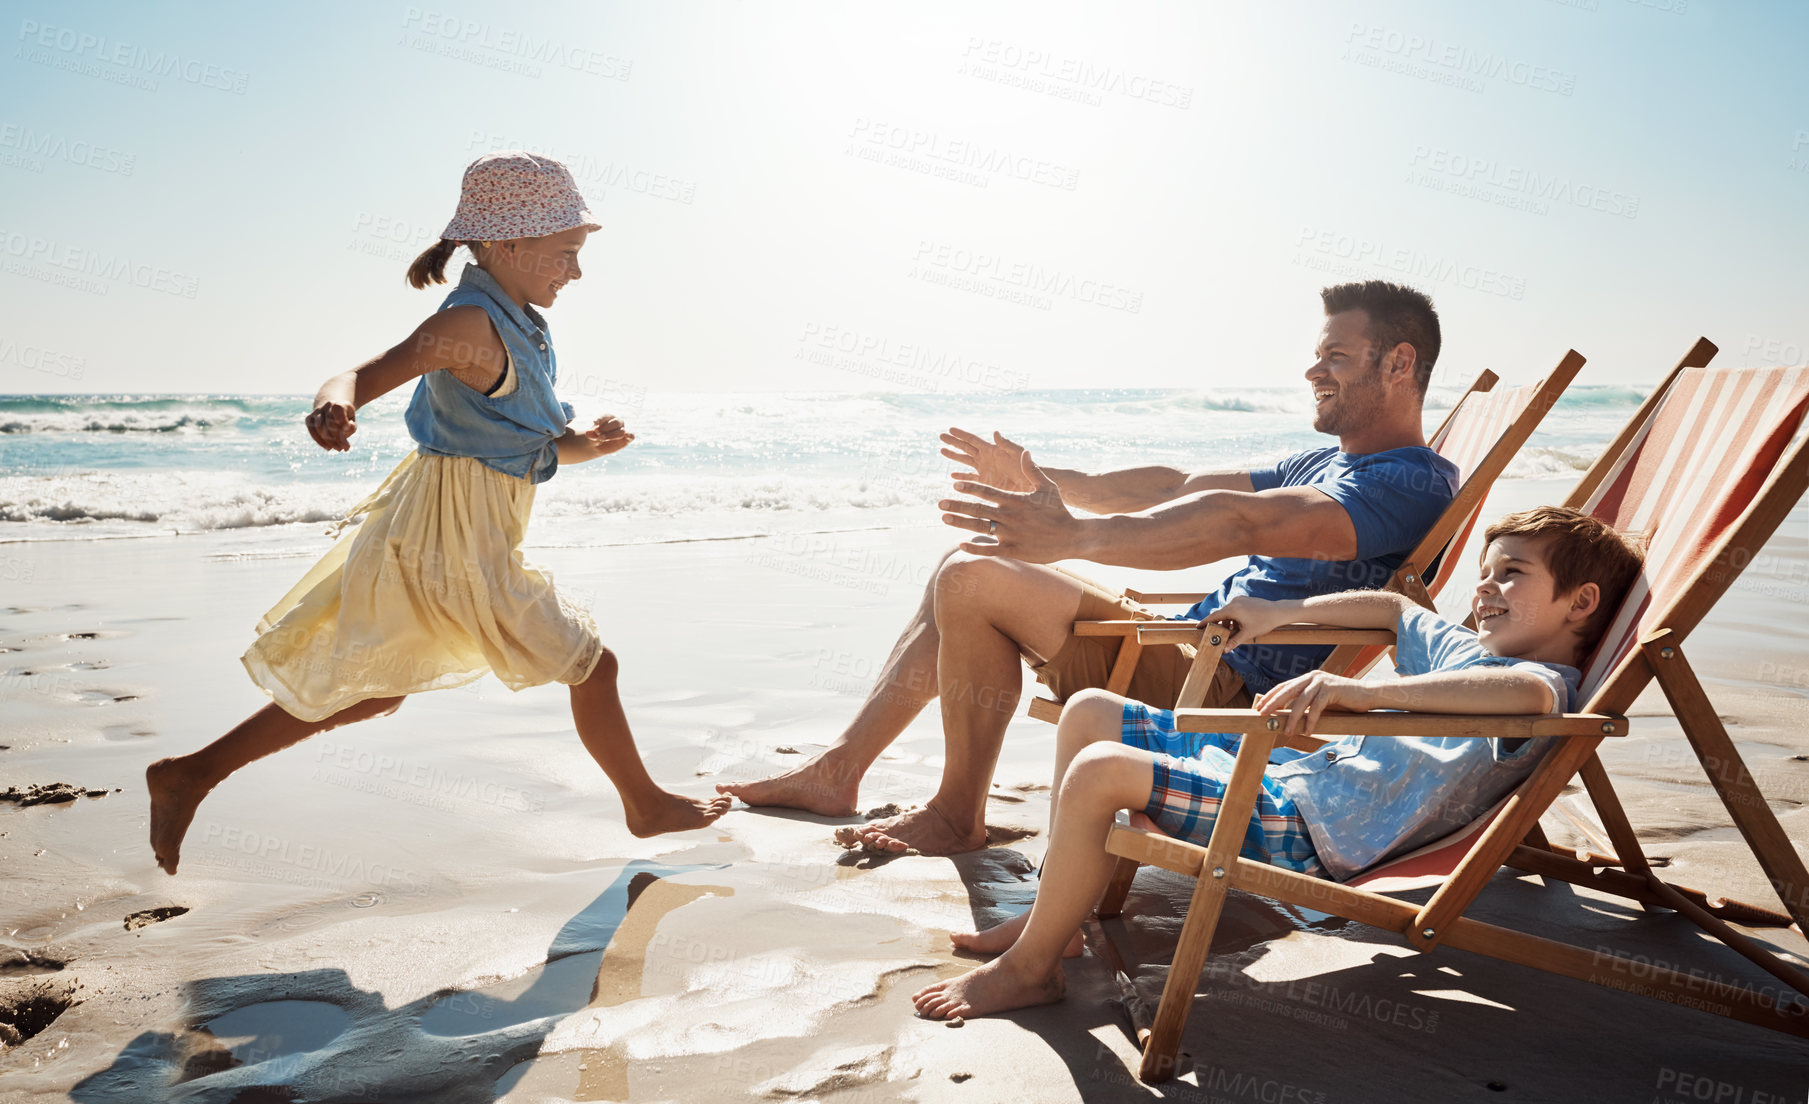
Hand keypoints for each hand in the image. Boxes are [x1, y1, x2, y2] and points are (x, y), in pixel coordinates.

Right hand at [306, 402, 356, 451]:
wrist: (332, 409)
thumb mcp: (352, 421)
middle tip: (345, 448)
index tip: (348, 427)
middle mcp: (327, 405)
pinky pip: (312, 430)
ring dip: (329, 441)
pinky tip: (328, 447)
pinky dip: (319, 440)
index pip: (338, 408)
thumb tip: (344, 431)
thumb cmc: (345, 418)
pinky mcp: (309, 418)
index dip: (341, 418)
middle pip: (329, 423)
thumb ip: (351, 427)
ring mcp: (317, 411)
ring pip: (319, 427)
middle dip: (338, 438)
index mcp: (340, 404)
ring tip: (338, 449)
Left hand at [584, 414, 634, 456]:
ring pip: (621, 431)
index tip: (594, 422)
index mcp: (609, 417)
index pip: (606, 416)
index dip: (601, 419)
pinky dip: (630, 435)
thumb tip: (588, 433)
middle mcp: (617, 422)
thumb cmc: (594, 437)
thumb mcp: (591, 436)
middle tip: (596, 433)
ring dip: (611, 435)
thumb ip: (591, 434)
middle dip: (606, 428)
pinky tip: (627, 435)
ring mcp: (622, 430)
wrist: (597, 446)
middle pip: (615, 423)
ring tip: (600, 438)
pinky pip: (631, 436)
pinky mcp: (626, 439)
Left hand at [939, 448, 1077, 562]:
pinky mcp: (1014, 550)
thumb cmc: (1059, 511)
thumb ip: (1033, 470)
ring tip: (944, 518)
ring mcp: (1011, 534)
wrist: (1073, 537)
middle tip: (940, 503)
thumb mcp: (1048, 487)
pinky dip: (975, 547)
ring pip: (980, 528)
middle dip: (957, 505)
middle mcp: (1010, 516)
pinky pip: (990, 549)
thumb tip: (1025, 452)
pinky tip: (961, 544)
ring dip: (960, 523)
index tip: (955, 484)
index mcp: (1016, 500)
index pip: (988, 491)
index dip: (970, 488)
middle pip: (978, 509)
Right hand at [940, 427, 1035, 492]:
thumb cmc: (1026, 466)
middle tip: (940, 436)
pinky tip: (953, 476)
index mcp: (991, 450)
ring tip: (942, 450)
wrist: (1030, 482)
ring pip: (965, 461)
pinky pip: (970, 478)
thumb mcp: (1017, 453)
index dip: (961, 435)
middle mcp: (985, 458)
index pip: (972, 440)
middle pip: (965, 448)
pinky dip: (961, 476)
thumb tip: (995, 432)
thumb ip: (1006, 443)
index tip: (949, 429)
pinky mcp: (985, 481)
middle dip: (953, 442)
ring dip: (954, 456)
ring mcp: (984, 469)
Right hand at [1211, 596, 1294, 650]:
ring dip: (1228, 622)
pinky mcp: (1245, 600)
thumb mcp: (1248, 634)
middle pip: (1221, 614)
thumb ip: (1234, 641)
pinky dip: (1234, 617)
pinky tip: (1239, 626)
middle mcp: (1234, 602)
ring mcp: (1240, 600)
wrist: (1278, 612)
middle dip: (1219, 625)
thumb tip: (1225, 650)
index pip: (1214, 616)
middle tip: (1216, 634)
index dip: (1205, 622)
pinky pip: (1235, 609)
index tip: (1198, 627)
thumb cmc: (1264, 622)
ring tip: (1233, 633)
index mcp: (1233, 609)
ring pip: (1229, 612)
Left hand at [1254, 671, 1370, 737]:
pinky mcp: (1331, 689)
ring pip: (1301, 701)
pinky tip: (1307, 731)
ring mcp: (1322, 682)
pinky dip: (1311, 721)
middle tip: (1262, 715)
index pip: (1284, 686)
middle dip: (1273, 704)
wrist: (1368, 695)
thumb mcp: (1321, 702)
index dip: (1271, 696)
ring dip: (1292, 718)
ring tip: (1286, 731)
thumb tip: (1288, 717)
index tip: (1259, 707)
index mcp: (1308, 678)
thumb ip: (1307, 704)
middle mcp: (1313, 677)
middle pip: (1287, 690)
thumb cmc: (1344, 701)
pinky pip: (1316, 708)